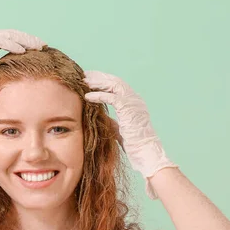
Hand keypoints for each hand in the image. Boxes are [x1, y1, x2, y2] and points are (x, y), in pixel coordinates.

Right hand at [0, 29, 45, 112]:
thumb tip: (9, 73)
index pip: (11, 40)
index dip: (26, 43)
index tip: (40, 49)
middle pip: (12, 35)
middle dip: (28, 39)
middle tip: (43, 45)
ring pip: (6, 36)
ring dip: (22, 40)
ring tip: (36, 46)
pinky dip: (9, 44)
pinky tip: (20, 49)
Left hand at [83, 70, 178, 199]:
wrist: (146, 154)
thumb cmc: (134, 146)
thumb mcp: (120, 130)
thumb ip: (113, 121)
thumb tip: (102, 118)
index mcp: (133, 102)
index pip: (116, 86)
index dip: (102, 81)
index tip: (88, 80)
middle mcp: (135, 99)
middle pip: (114, 81)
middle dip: (98, 77)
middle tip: (83, 75)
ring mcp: (134, 102)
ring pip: (113, 85)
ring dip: (97, 82)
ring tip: (83, 82)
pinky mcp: (129, 109)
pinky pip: (112, 97)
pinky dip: (98, 95)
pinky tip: (87, 96)